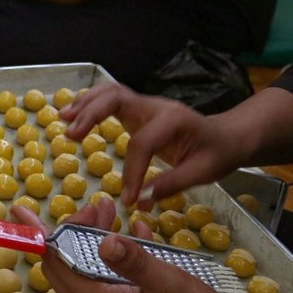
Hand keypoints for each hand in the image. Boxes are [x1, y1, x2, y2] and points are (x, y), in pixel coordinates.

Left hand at [11, 200, 244, 292]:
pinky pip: (110, 281)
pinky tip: (138, 236)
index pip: (54, 263)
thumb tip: (102, 238)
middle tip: (95, 205)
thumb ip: (133, 260)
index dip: (39, 235)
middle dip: (74, 229)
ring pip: (89, 271)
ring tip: (111, 213)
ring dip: (95, 240)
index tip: (22, 212)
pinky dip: (116, 256)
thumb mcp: (167, 283)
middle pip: (67, 265)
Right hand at [60, 84, 244, 207]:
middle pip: (118, 99)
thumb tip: (143, 199)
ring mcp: (147, 106)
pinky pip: (112, 100)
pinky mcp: (139, 111)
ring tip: (64, 118)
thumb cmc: (218, 153)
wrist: (228, 135)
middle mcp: (156, 107)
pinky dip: (91, 104)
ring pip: (111, 93)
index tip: (129, 199)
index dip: (132, 172)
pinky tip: (75, 115)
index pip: (141, 143)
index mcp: (173, 120)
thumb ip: (172, 184)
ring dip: (86, 103)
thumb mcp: (203, 172)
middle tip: (70, 135)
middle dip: (92, 114)